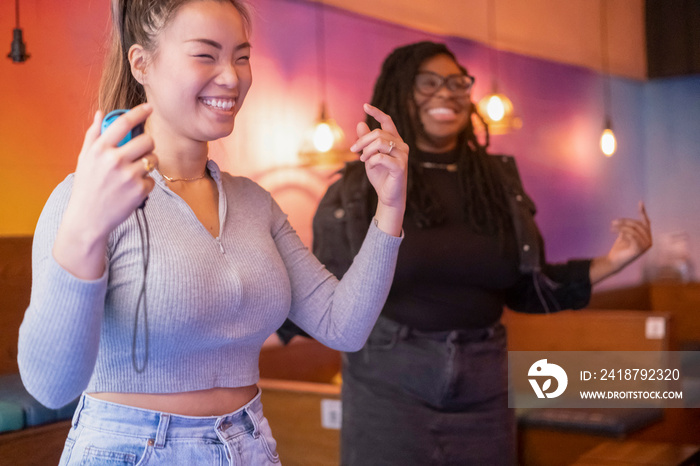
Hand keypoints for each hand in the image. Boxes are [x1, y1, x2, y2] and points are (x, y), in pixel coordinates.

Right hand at [70, 103, 156, 238]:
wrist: (88, 218)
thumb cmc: (86, 186)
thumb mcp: (84, 159)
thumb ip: (93, 135)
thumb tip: (100, 113)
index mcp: (100, 149)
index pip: (123, 123)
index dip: (139, 112)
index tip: (149, 107)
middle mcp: (114, 160)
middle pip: (147, 140)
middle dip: (147, 145)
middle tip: (139, 153)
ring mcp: (128, 176)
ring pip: (153, 159)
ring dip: (148, 164)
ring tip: (133, 173)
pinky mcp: (139, 190)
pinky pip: (152, 179)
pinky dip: (145, 184)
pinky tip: (131, 190)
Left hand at [350, 104, 407, 235]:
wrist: (388, 196)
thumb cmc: (380, 176)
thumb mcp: (369, 156)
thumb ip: (366, 142)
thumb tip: (360, 124)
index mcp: (395, 141)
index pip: (387, 121)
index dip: (376, 113)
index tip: (365, 106)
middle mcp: (401, 145)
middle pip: (379, 133)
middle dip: (362, 140)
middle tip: (353, 150)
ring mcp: (403, 155)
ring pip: (381, 142)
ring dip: (367, 151)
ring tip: (362, 159)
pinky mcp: (400, 166)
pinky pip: (381, 157)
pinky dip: (372, 161)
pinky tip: (370, 166)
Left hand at [591, 201, 651, 283]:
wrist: (614, 261)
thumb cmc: (619, 248)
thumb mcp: (624, 235)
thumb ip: (628, 228)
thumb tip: (628, 220)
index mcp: (646, 236)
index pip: (646, 222)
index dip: (643, 212)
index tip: (640, 202)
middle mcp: (649, 240)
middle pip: (638, 224)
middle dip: (625, 221)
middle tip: (613, 222)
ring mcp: (645, 246)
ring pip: (634, 229)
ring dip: (621, 226)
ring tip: (612, 227)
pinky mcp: (639, 250)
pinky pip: (632, 236)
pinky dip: (624, 233)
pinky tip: (617, 234)